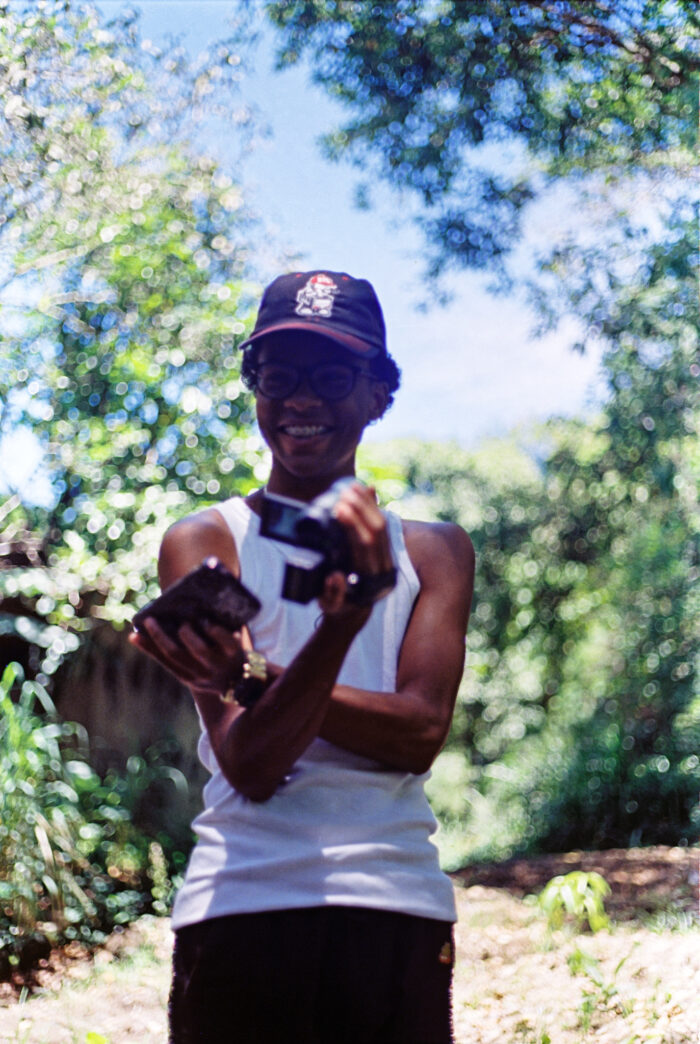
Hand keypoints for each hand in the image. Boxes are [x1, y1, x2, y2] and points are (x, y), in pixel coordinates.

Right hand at [128, 617, 247, 695]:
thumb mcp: (200, 669)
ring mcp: (220, 666)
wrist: (252, 682)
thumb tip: (162, 630)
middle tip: (150, 620)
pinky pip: (224, 640)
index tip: (133, 633)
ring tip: (184, 623)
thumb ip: (185, 654)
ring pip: (198, 650)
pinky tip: (207, 621)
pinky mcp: (237, 656)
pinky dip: (214, 630)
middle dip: (160, 636)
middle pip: (176, 654)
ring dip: (187, 634)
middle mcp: (203, 675)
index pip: (165, 662)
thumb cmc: (220, 668)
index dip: (148, 648)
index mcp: (190, 678)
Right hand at [318, 482, 395, 615]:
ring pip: (383, 526)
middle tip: (344, 492)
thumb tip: (335, 577)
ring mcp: (389, 560)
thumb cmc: (337, 606)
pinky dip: (375, 508)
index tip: (339, 507)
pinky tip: (366, 491)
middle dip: (362, 509)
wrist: (353, 611)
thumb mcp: (329, 605)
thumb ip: (331, 594)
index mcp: (370, 580)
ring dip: (369, 504)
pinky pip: (385, 526)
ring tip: (352, 486)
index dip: (353, 525)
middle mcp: (384, 569)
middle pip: (377, 532)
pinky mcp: (387, 552)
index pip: (364, 546)